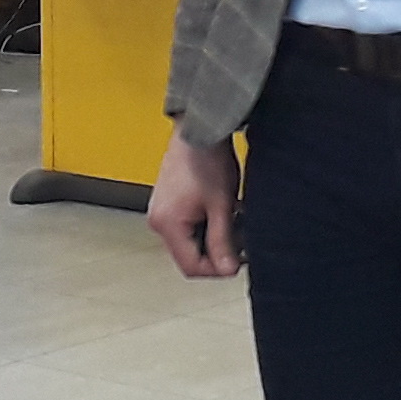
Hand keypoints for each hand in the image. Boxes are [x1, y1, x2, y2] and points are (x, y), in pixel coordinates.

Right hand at [146, 133, 241, 278]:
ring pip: (191, 242)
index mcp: (167, 224)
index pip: (192, 267)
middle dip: (218, 251)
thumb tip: (227, 270)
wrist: (199, 129)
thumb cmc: (207, 159)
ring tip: (233, 217)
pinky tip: (223, 210)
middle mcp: (159, 221)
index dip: (218, 268)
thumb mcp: (221, 206)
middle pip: (190, 255)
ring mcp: (162, 212)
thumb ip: (223, 241)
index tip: (239, 260)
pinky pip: (188, 227)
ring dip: (214, 237)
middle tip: (241, 236)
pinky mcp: (169, 204)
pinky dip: (207, 225)